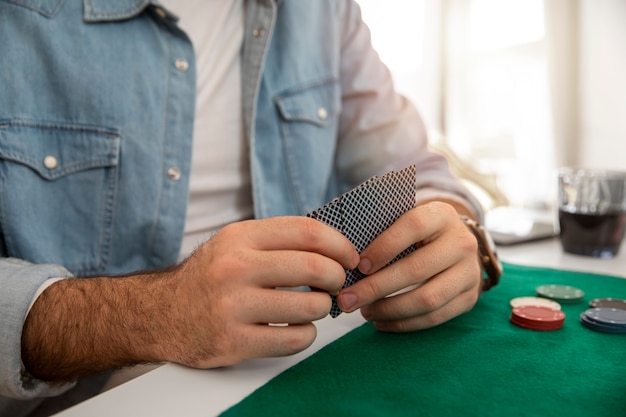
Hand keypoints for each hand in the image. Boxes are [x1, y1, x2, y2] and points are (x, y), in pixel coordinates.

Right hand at [163, 216, 358, 367]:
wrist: (160, 314)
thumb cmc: (210, 277)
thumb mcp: (235, 243)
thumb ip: (277, 240)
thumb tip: (335, 246)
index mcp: (240, 237)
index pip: (307, 232)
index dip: (340, 245)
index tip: (350, 258)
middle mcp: (234, 268)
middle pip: (313, 267)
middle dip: (336, 278)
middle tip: (337, 285)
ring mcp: (232, 307)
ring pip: (309, 307)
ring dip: (322, 309)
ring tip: (313, 307)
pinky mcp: (232, 342)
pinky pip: (293, 341)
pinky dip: (306, 336)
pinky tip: (297, 330)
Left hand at [336, 201, 481, 331]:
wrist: (456, 245)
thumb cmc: (418, 233)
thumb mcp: (406, 221)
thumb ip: (383, 231)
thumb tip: (345, 259)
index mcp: (442, 215)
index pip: (413, 226)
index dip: (384, 247)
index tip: (358, 266)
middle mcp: (462, 242)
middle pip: (416, 269)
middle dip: (376, 287)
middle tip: (347, 299)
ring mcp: (470, 272)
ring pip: (427, 298)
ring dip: (389, 309)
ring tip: (364, 312)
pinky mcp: (470, 298)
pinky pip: (436, 317)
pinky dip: (405, 323)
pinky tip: (382, 322)